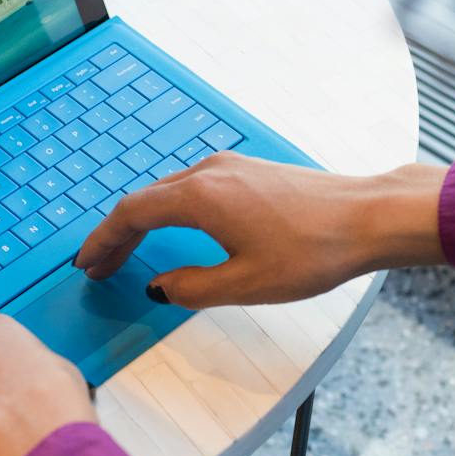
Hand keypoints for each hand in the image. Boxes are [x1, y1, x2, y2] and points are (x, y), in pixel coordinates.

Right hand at [75, 152, 445, 307]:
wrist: (369, 218)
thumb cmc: (313, 252)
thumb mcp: (245, 284)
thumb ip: (192, 288)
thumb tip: (159, 288)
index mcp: (200, 197)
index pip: (130, 215)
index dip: (102, 241)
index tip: (86, 265)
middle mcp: (210, 172)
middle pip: (145, 200)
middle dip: (118, 234)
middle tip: (100, 267)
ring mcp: (232, 167)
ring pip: (169, 191)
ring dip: (144, 221)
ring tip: (130, 253)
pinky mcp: (251, 171)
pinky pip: (193, 188)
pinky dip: (171, 211)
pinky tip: (176, 232)